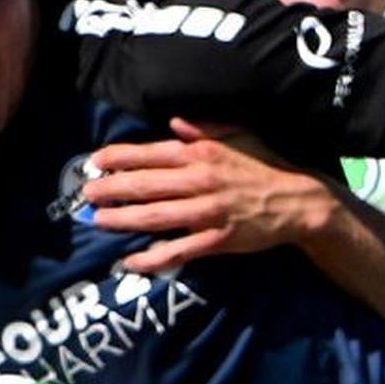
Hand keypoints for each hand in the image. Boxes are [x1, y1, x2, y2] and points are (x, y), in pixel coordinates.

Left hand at [85, 119, 342, 270]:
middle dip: (111, 189)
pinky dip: (153, 258)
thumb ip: (203, 128)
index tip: (95, 162)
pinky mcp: (216, 241)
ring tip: (98, 220)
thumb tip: (173, 121)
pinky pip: (178, 251)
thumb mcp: (238, 135)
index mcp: (201, 153)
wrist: (298, 202)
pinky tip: (130, 261)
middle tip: (86, 193)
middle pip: (145, 185)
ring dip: (122, 219)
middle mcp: (200, 181)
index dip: (118, 158)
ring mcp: (207, 213)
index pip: (150, 153)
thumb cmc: (265, 165)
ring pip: (155, 217)